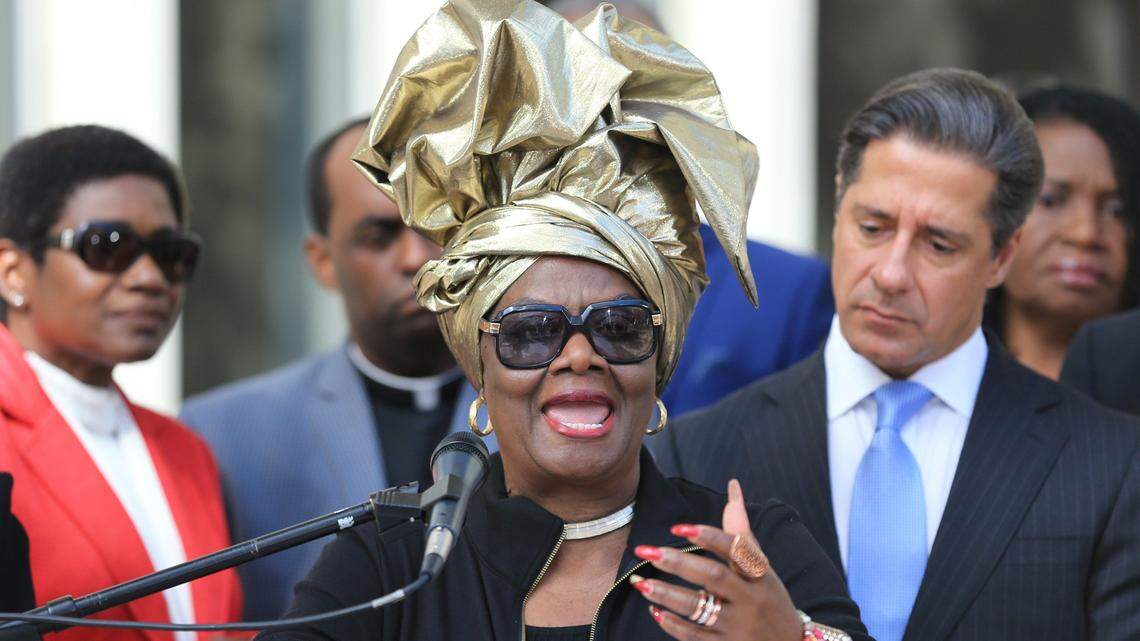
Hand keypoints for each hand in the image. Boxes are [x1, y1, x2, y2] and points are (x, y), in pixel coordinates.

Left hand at [630, 479, 802, 639]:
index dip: (707, 536)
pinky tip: (654, 611)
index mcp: (759, 574)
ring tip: (641, 583)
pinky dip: (673, 625)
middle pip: (713, 576)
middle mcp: (749, 598)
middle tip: (647, 551)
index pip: (734, 550)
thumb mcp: (762, 565)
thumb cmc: (768, 597)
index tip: (678, 527)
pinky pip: (695, 636)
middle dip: (678, 563)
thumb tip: (733, 487)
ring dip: (667, 594)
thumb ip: (740, 530)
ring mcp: (737, 625)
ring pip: (699, 608)